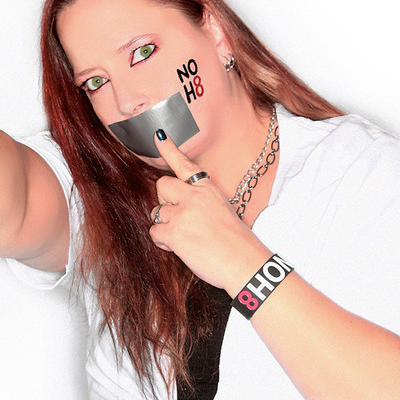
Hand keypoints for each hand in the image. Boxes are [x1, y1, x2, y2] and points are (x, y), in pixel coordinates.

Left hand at [149, 132, 270, 294]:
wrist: (245, 263)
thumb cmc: (236, 242)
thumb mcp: (223, 210)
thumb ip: (201, 202)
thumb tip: (179, 205)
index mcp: (209, 189)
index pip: (185, 165)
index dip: (170, 150)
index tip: (158, 136)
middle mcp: (195, 196)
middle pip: (162, 186)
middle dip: (165, 201)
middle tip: (179, 216)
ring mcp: (183, 213)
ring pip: (156, 211)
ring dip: (165, 225)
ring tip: (186, 236)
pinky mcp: (174, 232)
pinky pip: (155, 232)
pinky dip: (163, 241)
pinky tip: (180, 247)